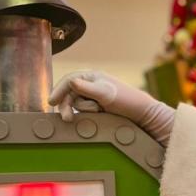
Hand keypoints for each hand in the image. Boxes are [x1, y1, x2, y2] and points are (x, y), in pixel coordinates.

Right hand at [49, 71, 175, 146]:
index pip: (69, 80)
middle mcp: (91, 84)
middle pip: (69, 94)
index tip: (51, 102)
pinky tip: (95, 116)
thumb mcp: (106, 94)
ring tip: (97, 112)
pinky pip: (84, 111)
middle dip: (67, 105)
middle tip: (67, 119)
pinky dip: (86, 114)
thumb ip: (87, 88)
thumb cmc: (126, 101)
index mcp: (92, 76)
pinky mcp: (98, 108)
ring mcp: (94, 96)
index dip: (59, 90)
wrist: (143, 115)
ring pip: (76, 104)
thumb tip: (71, 81)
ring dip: (83, 110)